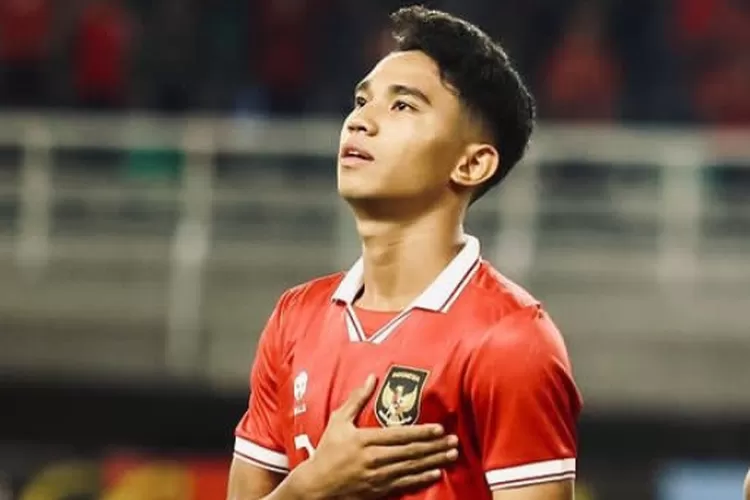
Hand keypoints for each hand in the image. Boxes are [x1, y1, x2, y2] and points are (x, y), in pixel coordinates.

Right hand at [289, 374, 457, 498]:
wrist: (316, 485)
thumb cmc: (328, 450)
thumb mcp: (339, 421)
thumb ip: (357, 399)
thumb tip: (371, 377)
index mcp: (364, 440)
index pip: (398, 435)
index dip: (421, 432)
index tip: (439, 428)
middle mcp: (373, 459)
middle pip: (410, 452)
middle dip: (434, 447)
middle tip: (453, 441)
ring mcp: (376, 477)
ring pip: (410, 469)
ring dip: (433, 462)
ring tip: (450, 455)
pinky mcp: (378, 491)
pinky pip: (404, 485)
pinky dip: (421, 480)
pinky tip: (435, 474)